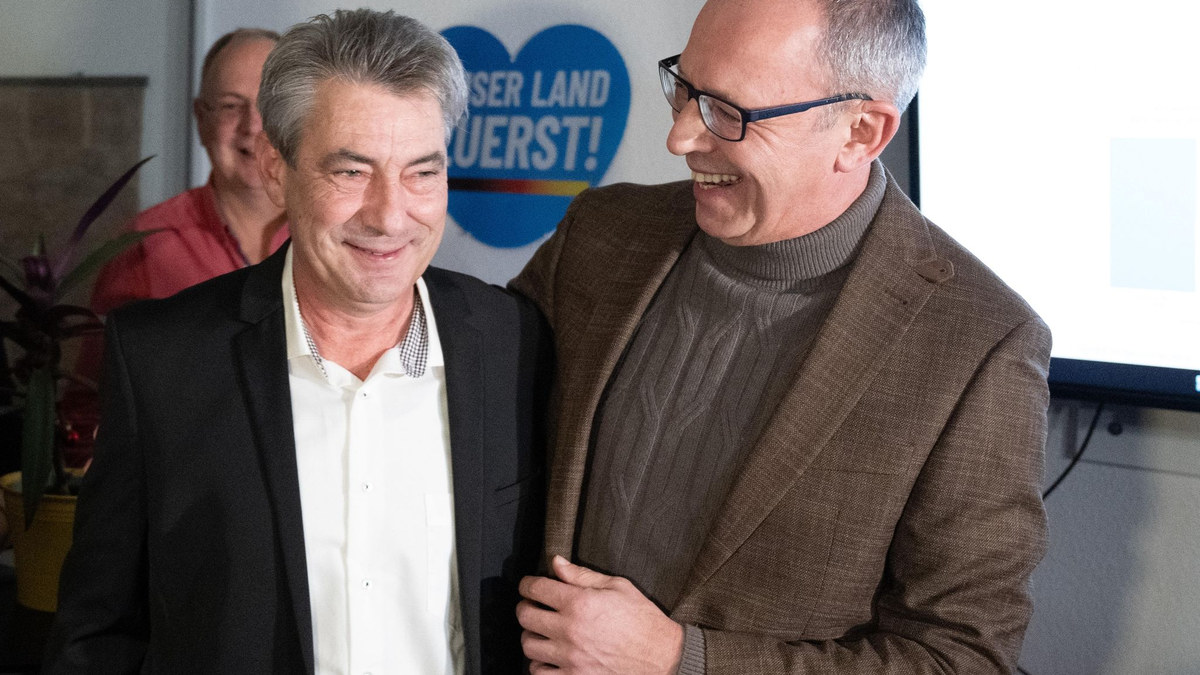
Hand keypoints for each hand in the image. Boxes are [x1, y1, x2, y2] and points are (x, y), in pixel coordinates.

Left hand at [517, 555, 683, 674]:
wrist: (663, 658)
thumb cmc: (643, 620)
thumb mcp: (617, 587)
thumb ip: (582, 575)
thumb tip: (556, 563)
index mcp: (580, 603)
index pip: (536, 589)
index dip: (527, 584)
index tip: (529, 586)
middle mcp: (569, 630)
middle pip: (525, 616)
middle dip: (526, 607)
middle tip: (534, 606)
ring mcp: (570, 658)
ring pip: (528, 646)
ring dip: (531, 636)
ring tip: (542, 632)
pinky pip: (539, 673)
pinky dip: (539, 664)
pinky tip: (550, 657)